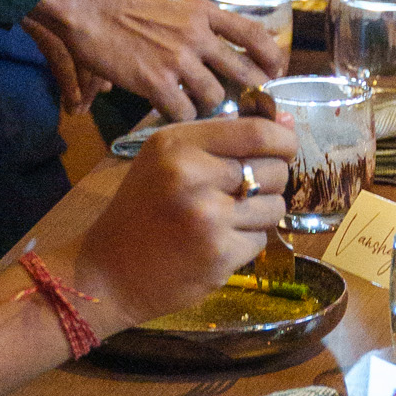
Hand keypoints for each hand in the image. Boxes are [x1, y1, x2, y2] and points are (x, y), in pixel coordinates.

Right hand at [30, 0, 289, 116]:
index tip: (277, 71)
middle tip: (249, 103)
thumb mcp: (174, 5)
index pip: (254, 34)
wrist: (90, 10)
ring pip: (215, 97)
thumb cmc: (128, 9)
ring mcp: (178, 59)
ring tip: (198, 106)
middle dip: (250, 91)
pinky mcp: (157, 81)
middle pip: (243, 71)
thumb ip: (200, 24)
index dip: (271, 56)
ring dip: (210, 107)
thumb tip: (223, 46)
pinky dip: (183, 117)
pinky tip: (174, 112)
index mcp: (204, 12)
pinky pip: (185, 112)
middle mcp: (197, 34)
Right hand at [72, 115, 300, 330]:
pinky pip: (261, 240)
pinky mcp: (219, 255)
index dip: (283, 139)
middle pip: (273, 169)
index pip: (256, 131)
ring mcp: (207, 218)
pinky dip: (246, 243)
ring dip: (261, 214)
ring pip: (274, 207)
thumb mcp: (166, 160)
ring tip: (227, 219)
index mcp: (177, 144)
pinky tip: (217, 244)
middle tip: (245, 192)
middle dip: (272, 181)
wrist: (108, 273)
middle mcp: (191, 175)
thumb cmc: (142, 211)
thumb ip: (222, 138)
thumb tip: (288, 122)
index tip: (285, 148)